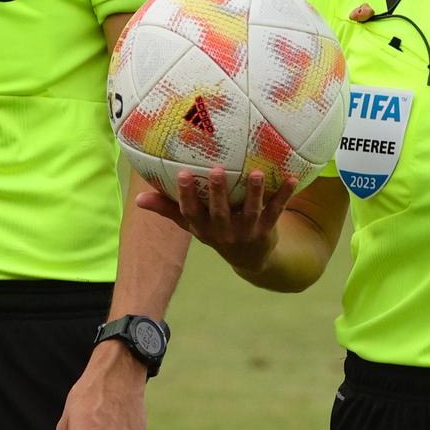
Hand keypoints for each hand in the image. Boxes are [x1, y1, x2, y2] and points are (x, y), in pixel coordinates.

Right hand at [134, 167, 292, 275]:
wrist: (251, 260)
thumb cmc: (216, 232)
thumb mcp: (192, 225)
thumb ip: (168, 209)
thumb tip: (138, 198)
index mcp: (202, 228)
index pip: (190, 212)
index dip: (186, 195)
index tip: (182, 173)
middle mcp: (222, 232)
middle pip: (219, 212)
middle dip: (218, 192)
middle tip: (216, 170)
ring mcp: (246, 232)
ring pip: (250, 212)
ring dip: (254, 193)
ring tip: (257, 173)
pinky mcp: (266, 231)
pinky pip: (276, 212)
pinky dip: (283, 196)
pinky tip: (291, 179)